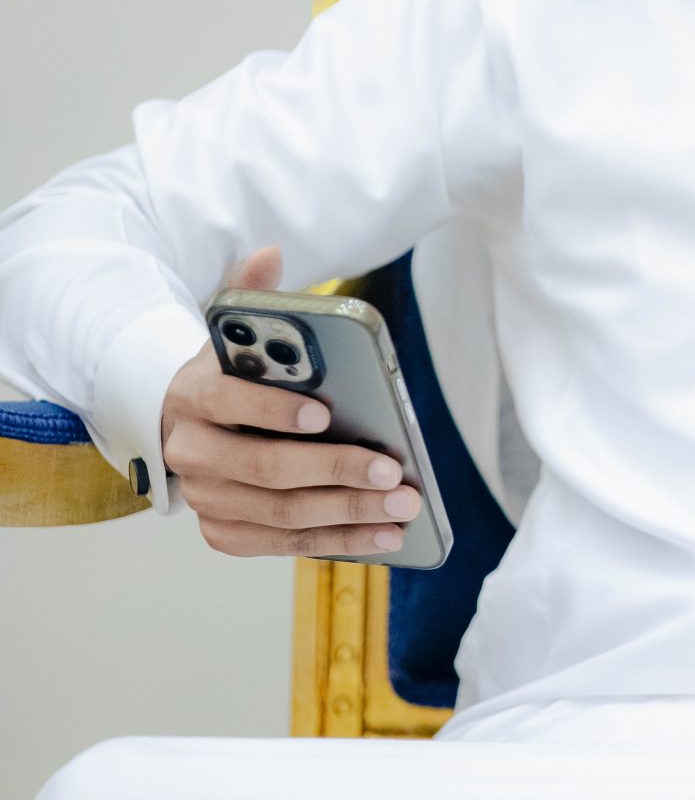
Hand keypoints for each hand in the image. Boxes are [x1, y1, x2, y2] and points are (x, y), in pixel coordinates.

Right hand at [160, 243, 420, 557]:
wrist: (187, 424)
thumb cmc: (230, 375)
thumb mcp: (233, 332)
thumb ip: (251, 296)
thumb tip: (269, 254)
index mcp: (193, 394)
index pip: (226, 400)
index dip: (272, 409)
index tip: (324, 414)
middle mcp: (191, 452)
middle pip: (264, 467)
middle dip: (334, 470)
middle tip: (392, 472)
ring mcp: (207, 498)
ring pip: (280, 513)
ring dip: (347, 513)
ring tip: (402, 506)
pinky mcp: (224, 532)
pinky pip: (285, 545)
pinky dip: (339, 542)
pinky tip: (384, 535)